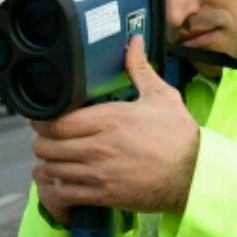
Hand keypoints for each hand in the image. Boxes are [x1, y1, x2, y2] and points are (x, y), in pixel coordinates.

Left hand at [31, 36, 198, 222]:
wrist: (195, 175)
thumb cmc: (180, 136)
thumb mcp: (161, 97)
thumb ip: (140, 69)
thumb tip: (134, 41)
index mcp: (110, 118)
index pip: (56, 120)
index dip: (41, 120)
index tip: (43, 118)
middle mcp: (99, 146)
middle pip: (46, 145)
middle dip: (42, 141)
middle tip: (48, 138)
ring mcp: (100, 173)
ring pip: (51, 169)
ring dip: (48, 164)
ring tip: (54, 159)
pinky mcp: (104, 195)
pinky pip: (64, 193)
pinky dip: (57, 188)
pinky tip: (64, 181)